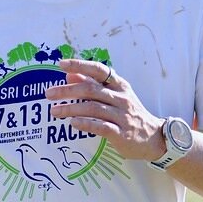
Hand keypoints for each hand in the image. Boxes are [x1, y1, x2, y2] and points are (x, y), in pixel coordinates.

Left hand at [45, 60, 165, 162]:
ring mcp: (122, 115)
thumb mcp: (114, 95)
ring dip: (71, 108)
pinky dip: (86, 124)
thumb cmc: (129, 114)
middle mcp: (121, 97)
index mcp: (119, 85)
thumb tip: (69, 74)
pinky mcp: (121, 133)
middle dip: (67, 90)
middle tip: (49, 94)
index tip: (61, 64)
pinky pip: (101, 126)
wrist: (153, 137)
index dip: (79, 65)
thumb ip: (92, 84)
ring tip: (54, 111)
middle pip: (91, 89)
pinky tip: (72, 123)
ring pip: (93, 108)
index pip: (98, 70)